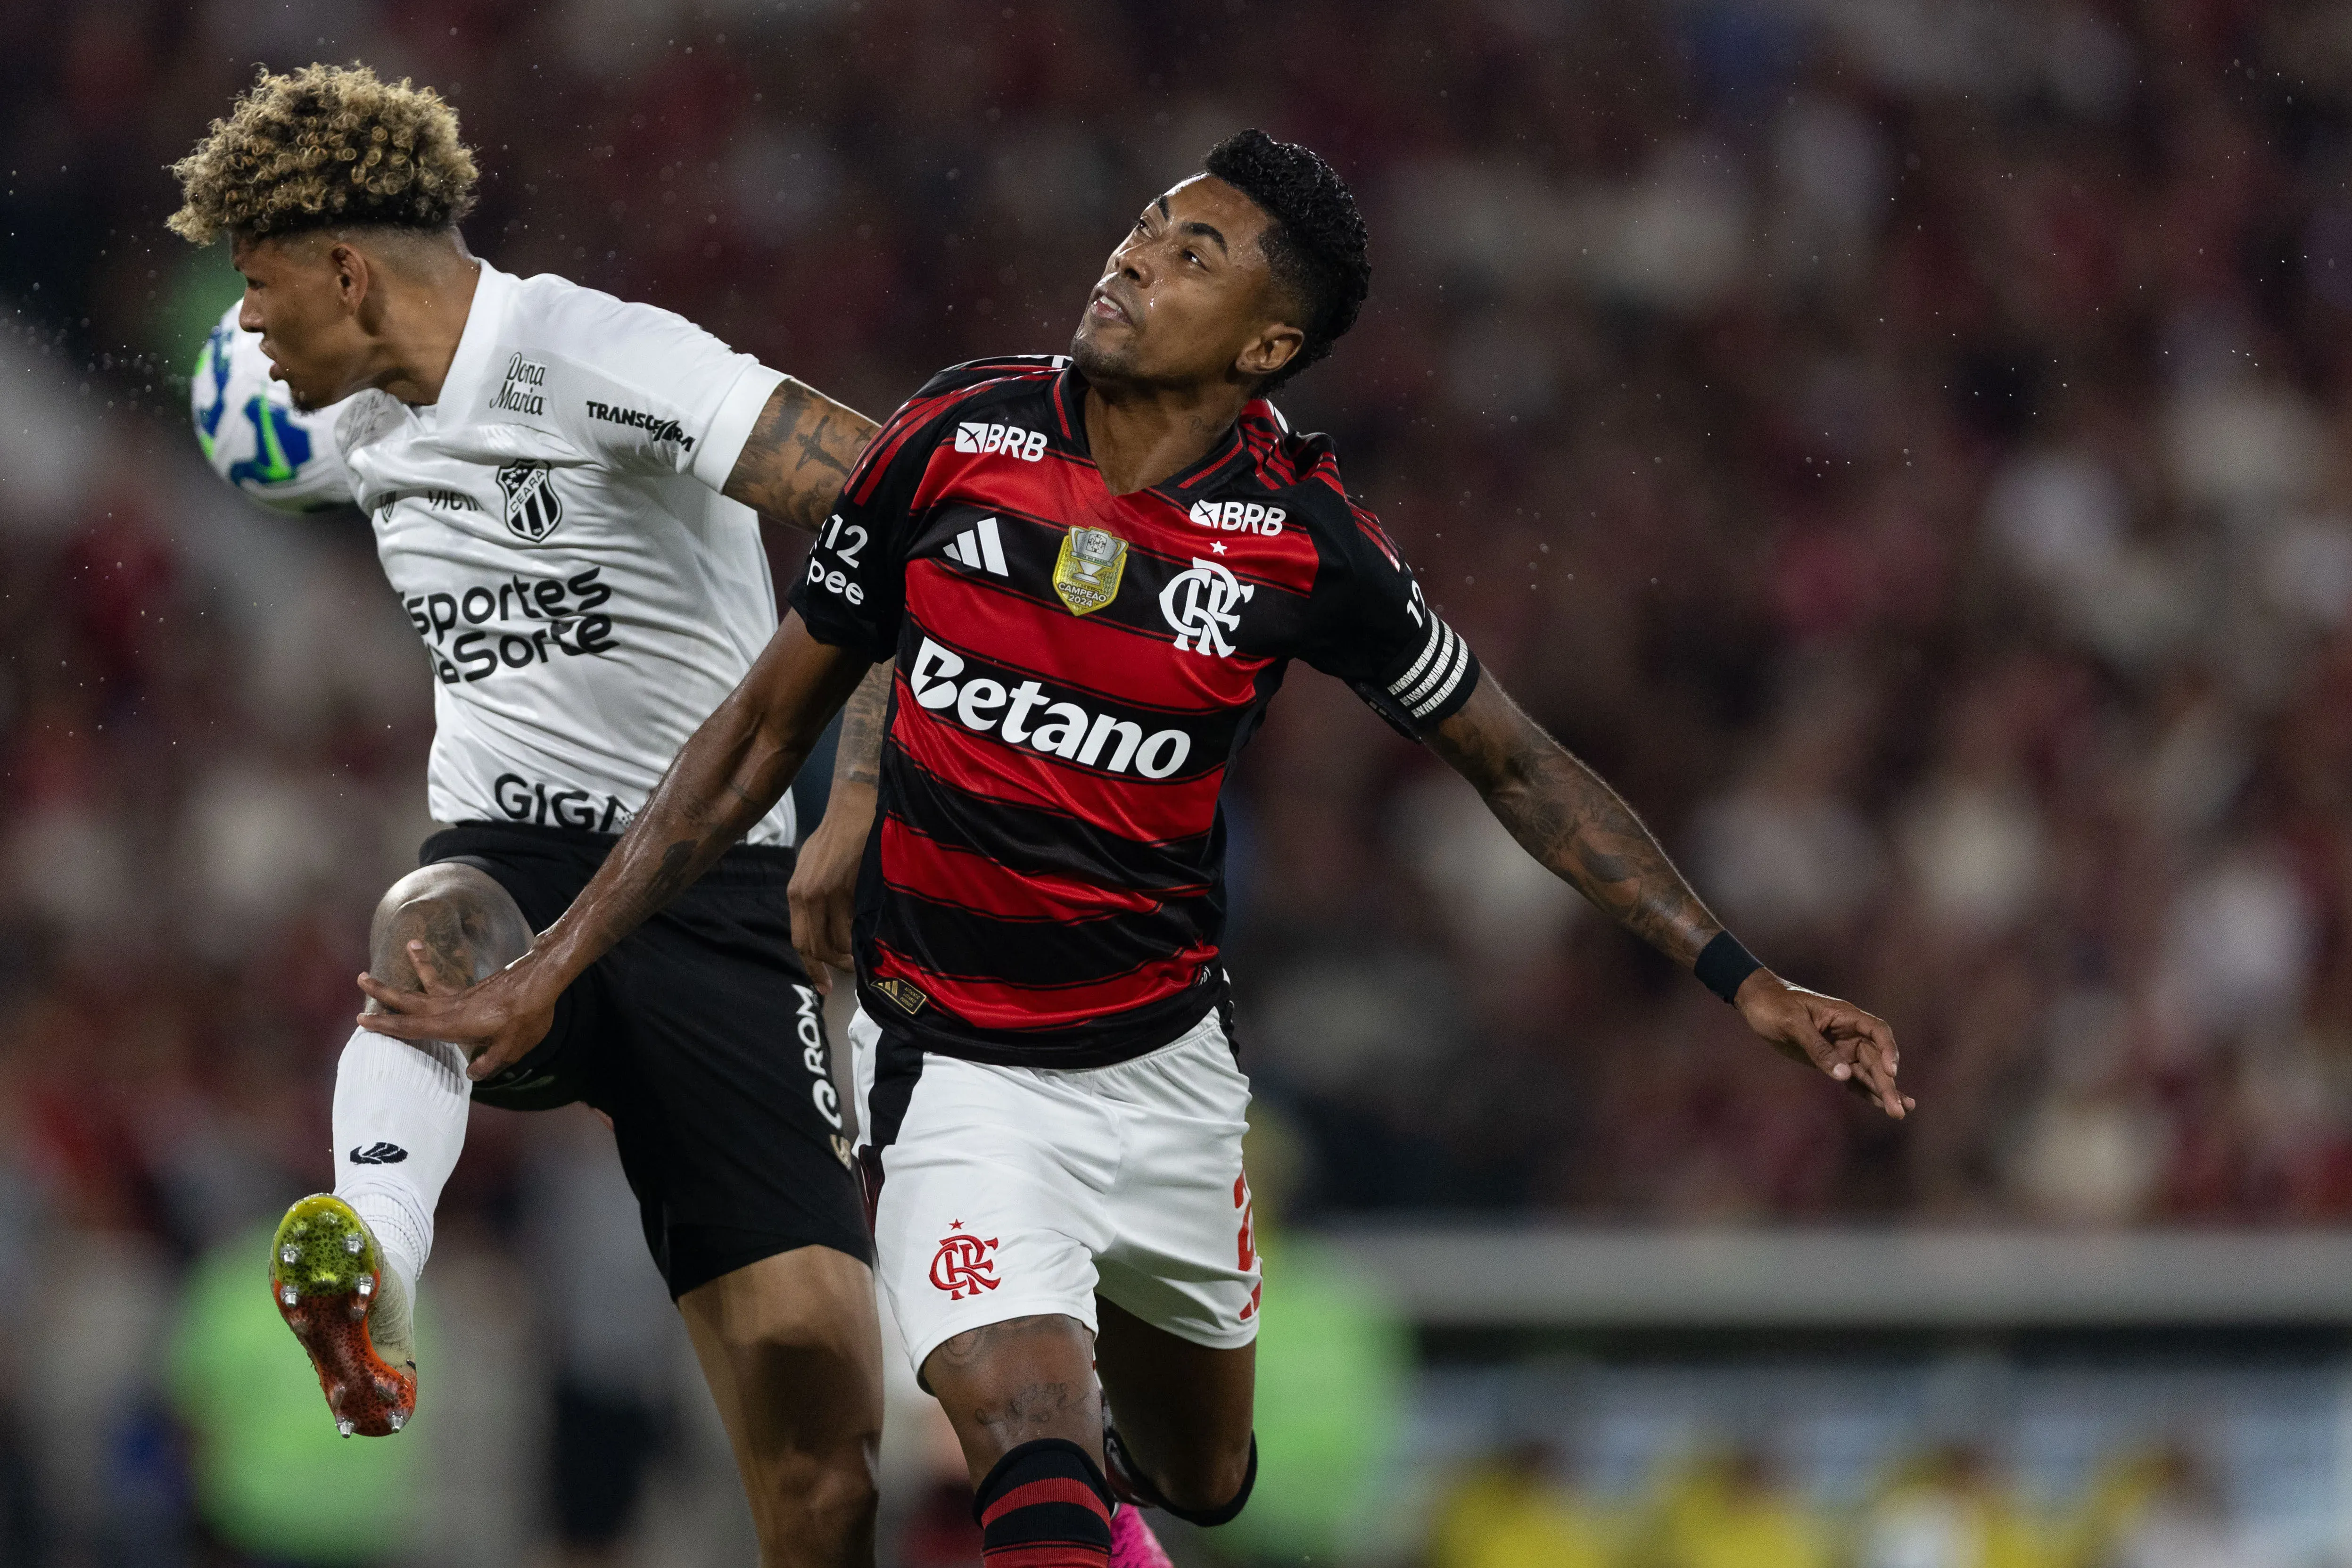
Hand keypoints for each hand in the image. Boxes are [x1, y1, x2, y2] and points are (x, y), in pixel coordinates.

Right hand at [356, 938, 560, 1081]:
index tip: (362, 1020)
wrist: (544, 981)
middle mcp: (452, 1007)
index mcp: (455, 1023)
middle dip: (385, 992)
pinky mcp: (474, 990)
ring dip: (415, 967)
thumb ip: (490, 1062)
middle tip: (361, 977)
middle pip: (412, 1000)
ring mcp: (463, 995)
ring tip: (407, 945)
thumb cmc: (527, 1015)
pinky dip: (434, 970)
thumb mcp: (512, 1048)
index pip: (413, 1027)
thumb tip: (473, 1073)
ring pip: (429, 984)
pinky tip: (433, 965)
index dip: (387, 1026)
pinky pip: (446, 982)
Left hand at [788, 781, 874, 992]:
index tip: (824, 985)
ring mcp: (823, 892)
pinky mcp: (844, 886)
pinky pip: (850, 925)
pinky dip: (860, 938)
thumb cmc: (838, 834)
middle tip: (850, 973)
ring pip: (834, 941)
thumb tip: (827, 924)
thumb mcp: (815, 867)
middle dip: (831, 967)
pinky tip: (870, 940)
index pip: (799, 941)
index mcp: (795, 893)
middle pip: (813, 947)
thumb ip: (815, 896)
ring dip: (849, 955)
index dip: (811, 967)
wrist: (853, 805)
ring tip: (864, 958)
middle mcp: (803, 895)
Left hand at [1734, 970, 1912, 1119]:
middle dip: (1888, 1083)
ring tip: (1899, 1113)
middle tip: (1899, 1109)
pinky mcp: (1830, 1061)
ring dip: (1882, 1090)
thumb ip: (1818, 1048)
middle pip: (1876, 1058)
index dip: (1889, 1050)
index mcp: (1845, 1015)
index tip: (1891, 1071)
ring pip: (1867, 1071)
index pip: (1877, 1032)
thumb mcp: (1793, 1024)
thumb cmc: (1774, 1005)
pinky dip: (1865, 1091)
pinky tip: (1879, 1105)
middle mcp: (1848, 1032)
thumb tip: (1844, 1075)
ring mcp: (1840, 1047)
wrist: (1756, 1002)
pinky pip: (1852, 1077)